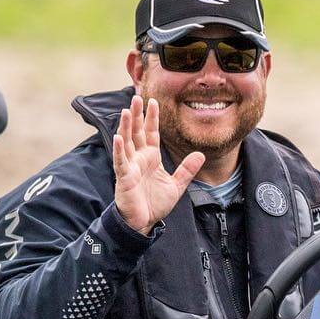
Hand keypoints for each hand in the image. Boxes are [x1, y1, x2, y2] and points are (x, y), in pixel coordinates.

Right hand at [112, 96, 204, 235]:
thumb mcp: (177, 185)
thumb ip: (187, 169)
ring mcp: (130, 166)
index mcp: (151, 157)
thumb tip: (201, 154)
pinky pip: (121, 161)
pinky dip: (119, 150)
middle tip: (137, 96)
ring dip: (126, 127)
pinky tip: (119, 137)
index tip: (154, 102)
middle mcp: (139, 158)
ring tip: (127, 111)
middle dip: (137, 115)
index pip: (151, 133)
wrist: (144, 222)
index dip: (152, 118)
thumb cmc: (155, 203)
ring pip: (127, 142)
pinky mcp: (123, 177)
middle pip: (137, 132)